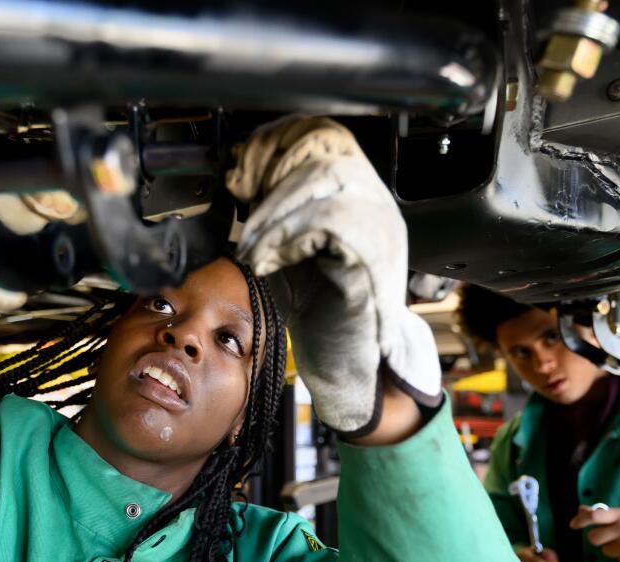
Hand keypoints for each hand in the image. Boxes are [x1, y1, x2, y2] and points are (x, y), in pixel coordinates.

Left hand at [226, 117, 441, 435]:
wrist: (349, 365)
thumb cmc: (322, 312)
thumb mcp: (287, 247)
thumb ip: (273, 212)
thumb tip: (239, 179)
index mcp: (358, 197)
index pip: (326, 138)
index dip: (281, 143)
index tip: (244, 169)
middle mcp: (375, 205)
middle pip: (324, 151)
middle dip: (272, 174)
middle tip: (243, 205)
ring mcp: (380, 227)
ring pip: (322, 181)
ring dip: (274, 210)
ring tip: (254, 242)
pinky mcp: (372, 255)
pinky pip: (327, 222)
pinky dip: (287, 237)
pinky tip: (268, 259)